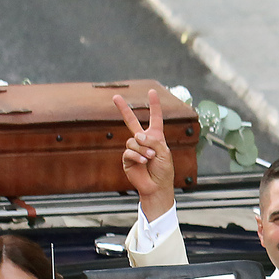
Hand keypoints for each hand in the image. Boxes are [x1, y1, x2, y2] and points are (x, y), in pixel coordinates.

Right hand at [114, 86, 175, 220]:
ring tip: (150, 158)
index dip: (154, 105)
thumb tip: (136, 136)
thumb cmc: (164, 170)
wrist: (156, 187)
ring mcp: (134, 149)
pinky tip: (143, 162)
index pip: (155, 118)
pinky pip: (129, 152)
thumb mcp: (164, 152)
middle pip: (131, 121)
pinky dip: (137, 156)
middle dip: (123, 109)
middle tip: (115, 97)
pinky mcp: (127, 159)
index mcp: (155, 136)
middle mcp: (143, 140)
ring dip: (143, 149)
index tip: (152, 92)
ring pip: (133, 140)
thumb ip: (153, 141)